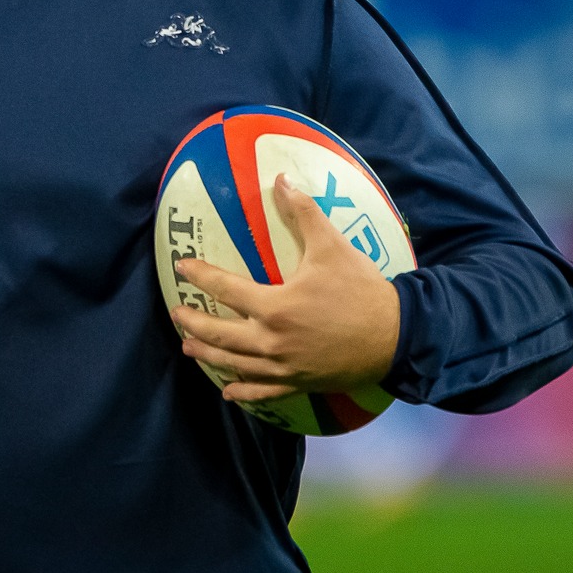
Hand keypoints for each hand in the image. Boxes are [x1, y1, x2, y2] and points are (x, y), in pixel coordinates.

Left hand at [172, 174, 401, 403]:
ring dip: (208, 356)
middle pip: (221, 335)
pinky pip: (264, 391)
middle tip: (177, 314)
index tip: (182, 267)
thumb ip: (304, 212)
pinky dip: (243, 392)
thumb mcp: (332, 246)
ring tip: (189, 348)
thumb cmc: (361, 290)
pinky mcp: (299, 383)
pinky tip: (228, 393)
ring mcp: (284, 367)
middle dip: (194, 323)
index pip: (225, 289)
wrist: (395, 336)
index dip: (201, 276)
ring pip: (235, 365)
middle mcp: (272, 341)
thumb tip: (282, 179)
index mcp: (275, 307)